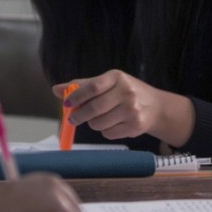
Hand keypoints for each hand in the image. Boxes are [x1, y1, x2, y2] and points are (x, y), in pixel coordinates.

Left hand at [54, 70, 194, 146]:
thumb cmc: (124, 92)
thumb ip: (82, 86)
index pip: (92, 87)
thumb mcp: (107, 83)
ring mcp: (132, 110)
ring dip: (93, 123)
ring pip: (99, 123)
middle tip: (72, 119)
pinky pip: (109, 133)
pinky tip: (113, 123)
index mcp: (117, 77)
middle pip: (94, 108)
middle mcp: (127, 92)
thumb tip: (57, 90)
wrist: (155, 107)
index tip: (66, 104)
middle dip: (79, 115)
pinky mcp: (135, 126)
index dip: (76, 96)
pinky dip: (105, 131)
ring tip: (99, 118)